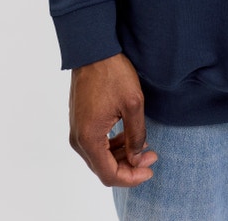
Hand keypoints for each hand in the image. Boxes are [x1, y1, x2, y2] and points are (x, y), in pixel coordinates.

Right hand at [69, 53, 157, 186]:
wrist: (93, 50)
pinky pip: (95, 143)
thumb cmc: (113, 73)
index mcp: (89, 137)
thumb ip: (135, 136)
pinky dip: (112, 145)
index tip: (149, 170)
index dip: (131, 178)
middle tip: (151, 157)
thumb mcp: (133, 104)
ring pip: (99, 156)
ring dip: (121, 156)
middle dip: (129, 167)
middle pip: (103, 168)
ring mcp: (76, 129)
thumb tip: (136, 160)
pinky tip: (128, 135)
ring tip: (144, 146)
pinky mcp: (79, 120)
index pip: (109, 175)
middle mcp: (78, 138)